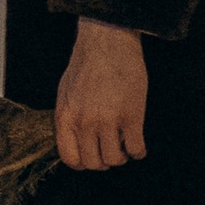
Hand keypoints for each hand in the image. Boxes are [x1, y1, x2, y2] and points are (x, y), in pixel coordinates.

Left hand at [54, 19, 148, 171]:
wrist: (108, 42)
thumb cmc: (87, 64)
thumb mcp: (66, 92)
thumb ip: (69, 117)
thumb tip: (74, 138)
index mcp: (66, 117)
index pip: (70, 158)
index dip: (83, 162)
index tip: (92, 157)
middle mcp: (85, 122)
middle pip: (94, 163)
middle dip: (104, 161)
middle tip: (111, 150)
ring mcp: (108, 121)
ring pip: (115, 159)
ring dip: (122, 156)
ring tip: (124, 145)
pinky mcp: (131, 116)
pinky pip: (136, 148)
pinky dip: (138, 151)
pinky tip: (138, 143)